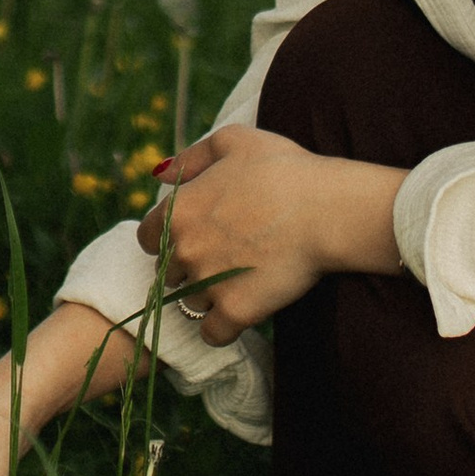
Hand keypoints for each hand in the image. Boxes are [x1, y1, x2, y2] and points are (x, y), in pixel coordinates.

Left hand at [134, 124, 404, 344]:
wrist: (326, 209)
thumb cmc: (284, 169)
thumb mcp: (233, 142)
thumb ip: (191, 157)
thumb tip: (158, 174)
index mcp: (178, 210)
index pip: (147, 238)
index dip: (169, 238)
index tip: (197, 236)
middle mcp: (184, 249)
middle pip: (169, 272)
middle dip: (190, 267)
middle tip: (225, 257)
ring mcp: (207, 283)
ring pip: (191, 303)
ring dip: (208, 296)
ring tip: (239, 280)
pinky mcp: (235, 311)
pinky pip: (212, 333)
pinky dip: (223, 327)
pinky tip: (241, 311)